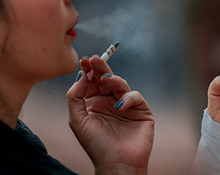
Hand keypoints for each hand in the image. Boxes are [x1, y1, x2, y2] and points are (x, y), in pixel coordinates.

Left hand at [67, 56, 153, 174]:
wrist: (117, 162)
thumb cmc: (96, 144)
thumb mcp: (77, 119)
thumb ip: (75, 96)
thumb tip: (82, 75)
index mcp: (94, 103)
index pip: (92, 82)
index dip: (89, 70)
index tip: (85, 61)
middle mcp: (110, 101)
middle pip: (106, 79)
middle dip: (101, 68)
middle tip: (96, 59)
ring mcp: (126, 105)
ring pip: (121, 84)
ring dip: (113, 79)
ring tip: (106, 80)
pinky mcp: (141, 110)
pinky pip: (135, 96)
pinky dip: (128, 98)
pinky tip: (120, 106)